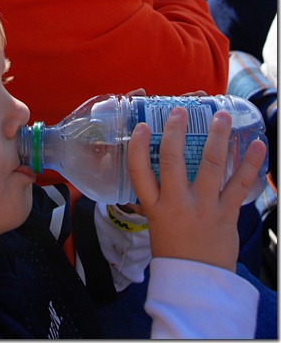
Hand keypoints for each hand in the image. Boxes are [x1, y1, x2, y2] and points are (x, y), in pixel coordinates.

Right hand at [127, 106, 266, 271]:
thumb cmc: (174, 250)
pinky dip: (250, 163)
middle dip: (176, 132)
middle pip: (172, 160)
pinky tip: (257, 145)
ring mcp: (203, 208)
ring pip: (209, 165)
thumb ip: (160, 196)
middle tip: (181, 111)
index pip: (139, 172)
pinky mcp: (226, 214)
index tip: (143, 126)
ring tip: (221, 116)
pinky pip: (239, 185)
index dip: (139, 146)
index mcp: (155, 208)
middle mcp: (177, 204)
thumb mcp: (157, 222)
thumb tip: (165, 165)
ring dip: (217, 137)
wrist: (197, 284)